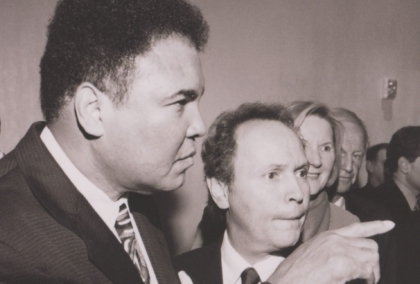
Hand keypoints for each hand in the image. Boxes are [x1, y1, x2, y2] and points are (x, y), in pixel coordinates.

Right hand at [267, 220, 394, 283]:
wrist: (283, 282)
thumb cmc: (294, 274)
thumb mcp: (311, 254)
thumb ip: (330, 250)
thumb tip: (347, 258)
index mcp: (327, 236)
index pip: (357, 227)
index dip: (376, 226)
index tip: (390, 224)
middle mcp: (335, 240)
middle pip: (370, 246)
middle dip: (373, 263)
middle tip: (366, 278)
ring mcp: (338, 250)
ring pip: (372, 257)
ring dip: (372, 273)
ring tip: (362, 281)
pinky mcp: (341, 265)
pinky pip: (368, 271)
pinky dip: (368, 280)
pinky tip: (358, 283)